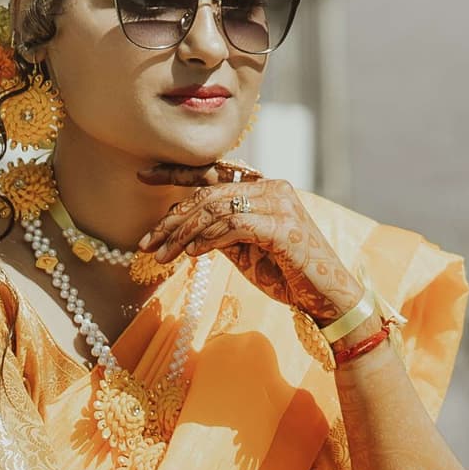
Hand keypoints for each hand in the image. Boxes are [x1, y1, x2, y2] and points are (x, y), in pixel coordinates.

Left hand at [135, 173, 369, 328]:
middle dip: (172, 218)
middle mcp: (272, 188)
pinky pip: (234, 225)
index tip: (142, 174)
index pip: (214, 172)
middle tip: (146, 242)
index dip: (176, 172)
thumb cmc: (286, 274)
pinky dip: (208, 239)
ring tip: (162, 255)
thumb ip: (219, 232)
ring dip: (183, 234)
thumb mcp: (244, 249)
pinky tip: (192, 254)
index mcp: (263, 188)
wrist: (325, 297)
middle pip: (209, 193)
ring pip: (217, 208)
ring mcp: (280, 204)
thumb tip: (181, 226)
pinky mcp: (282, 226)